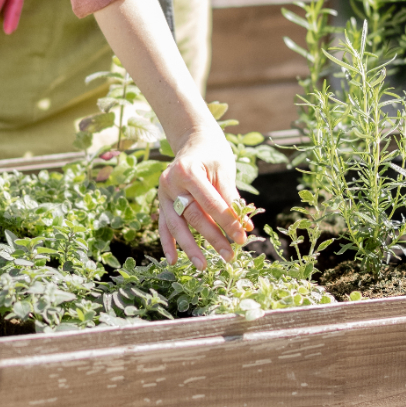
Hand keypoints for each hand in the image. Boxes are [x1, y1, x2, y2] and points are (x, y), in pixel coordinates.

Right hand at [158, 127, 251, 269]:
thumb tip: (244, 228)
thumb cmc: (212, 154)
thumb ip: (230, 198)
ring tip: (202, 266)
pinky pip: (164, 225)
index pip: (211, 203)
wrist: (192, 140)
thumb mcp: (224, 170)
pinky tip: (174, 261)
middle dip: (213, 238)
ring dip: (190, 247)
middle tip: (229, 257)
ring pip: (176, 224)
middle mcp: (171, 182)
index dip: (227, 222)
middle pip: (194, 216)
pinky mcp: (161, 201)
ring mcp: (162, 193)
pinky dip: (168, 243)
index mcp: (189, 171)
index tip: (242, 239)